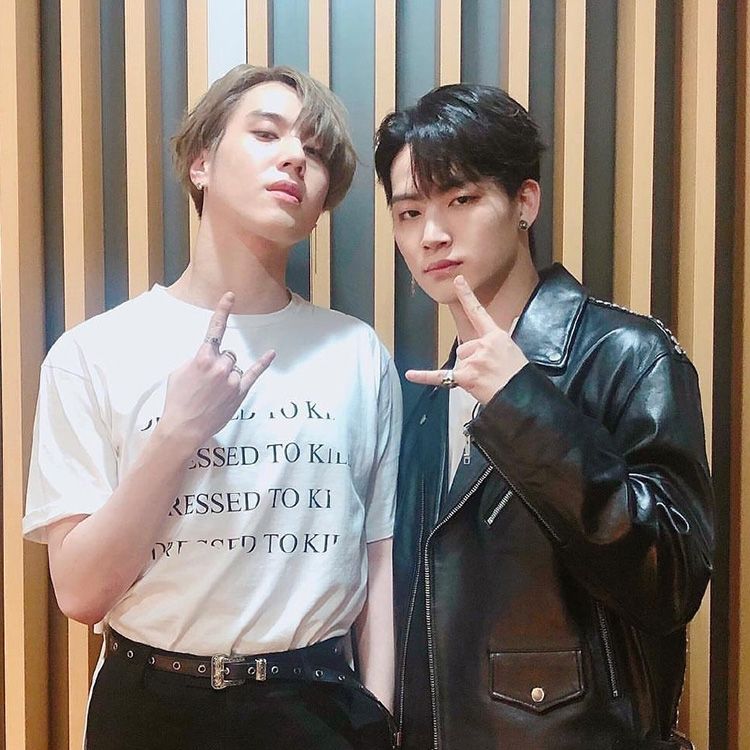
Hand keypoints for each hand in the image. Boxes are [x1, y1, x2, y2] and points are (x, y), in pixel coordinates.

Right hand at [158, 292, 274, 450]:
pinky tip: (271, 353)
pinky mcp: (240, 392)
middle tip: (208, 382)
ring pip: (235, 366)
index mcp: (202, 357)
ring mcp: (232, 379)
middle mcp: (220, 365)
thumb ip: (196, 359)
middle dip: (220, 363)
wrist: (183, 427)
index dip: (223, 310)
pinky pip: (254, 373)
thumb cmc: (177, 399)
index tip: (231, 296)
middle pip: (228, 354)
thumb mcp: (178, 372)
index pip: (214, 329)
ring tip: (215, 392)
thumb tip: (207, 355)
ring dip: (228, 374)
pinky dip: (263, 363)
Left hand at [405, 275, 527, 404]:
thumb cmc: (519, 378)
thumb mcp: (514, 352)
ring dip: (469, 373)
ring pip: (459, 362)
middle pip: (464, 348)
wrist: (521, 397)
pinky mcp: (465, 376)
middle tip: (491, 372)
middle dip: (473, 360)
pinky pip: (439, 376)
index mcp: (496, 336)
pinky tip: (410, 374)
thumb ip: (500, 341)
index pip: (478, 312)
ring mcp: (473, 360)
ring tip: (486, 381)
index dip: (467, 295)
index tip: (458, 281)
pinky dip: (424, 376)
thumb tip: (506, 324)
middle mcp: (482, 345)